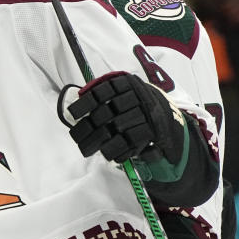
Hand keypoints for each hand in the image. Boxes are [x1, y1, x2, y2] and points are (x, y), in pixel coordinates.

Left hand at [61, 72, 185, 163]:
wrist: (164, 115)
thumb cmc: (132, 104)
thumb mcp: (119, 92)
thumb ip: (100, 93)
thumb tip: (77, 98)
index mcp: (126, 83)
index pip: (102, 92)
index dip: (86, 104)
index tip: (73, 114)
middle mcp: (137, 96)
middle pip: (106, 113)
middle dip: (88, 127)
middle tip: (76, 137)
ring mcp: (145, 114)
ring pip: (117, 129)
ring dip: (99, 141)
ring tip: (87, 149)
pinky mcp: (152, 130)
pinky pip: (131, 142)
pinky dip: (117, 150)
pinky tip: (107, 155)